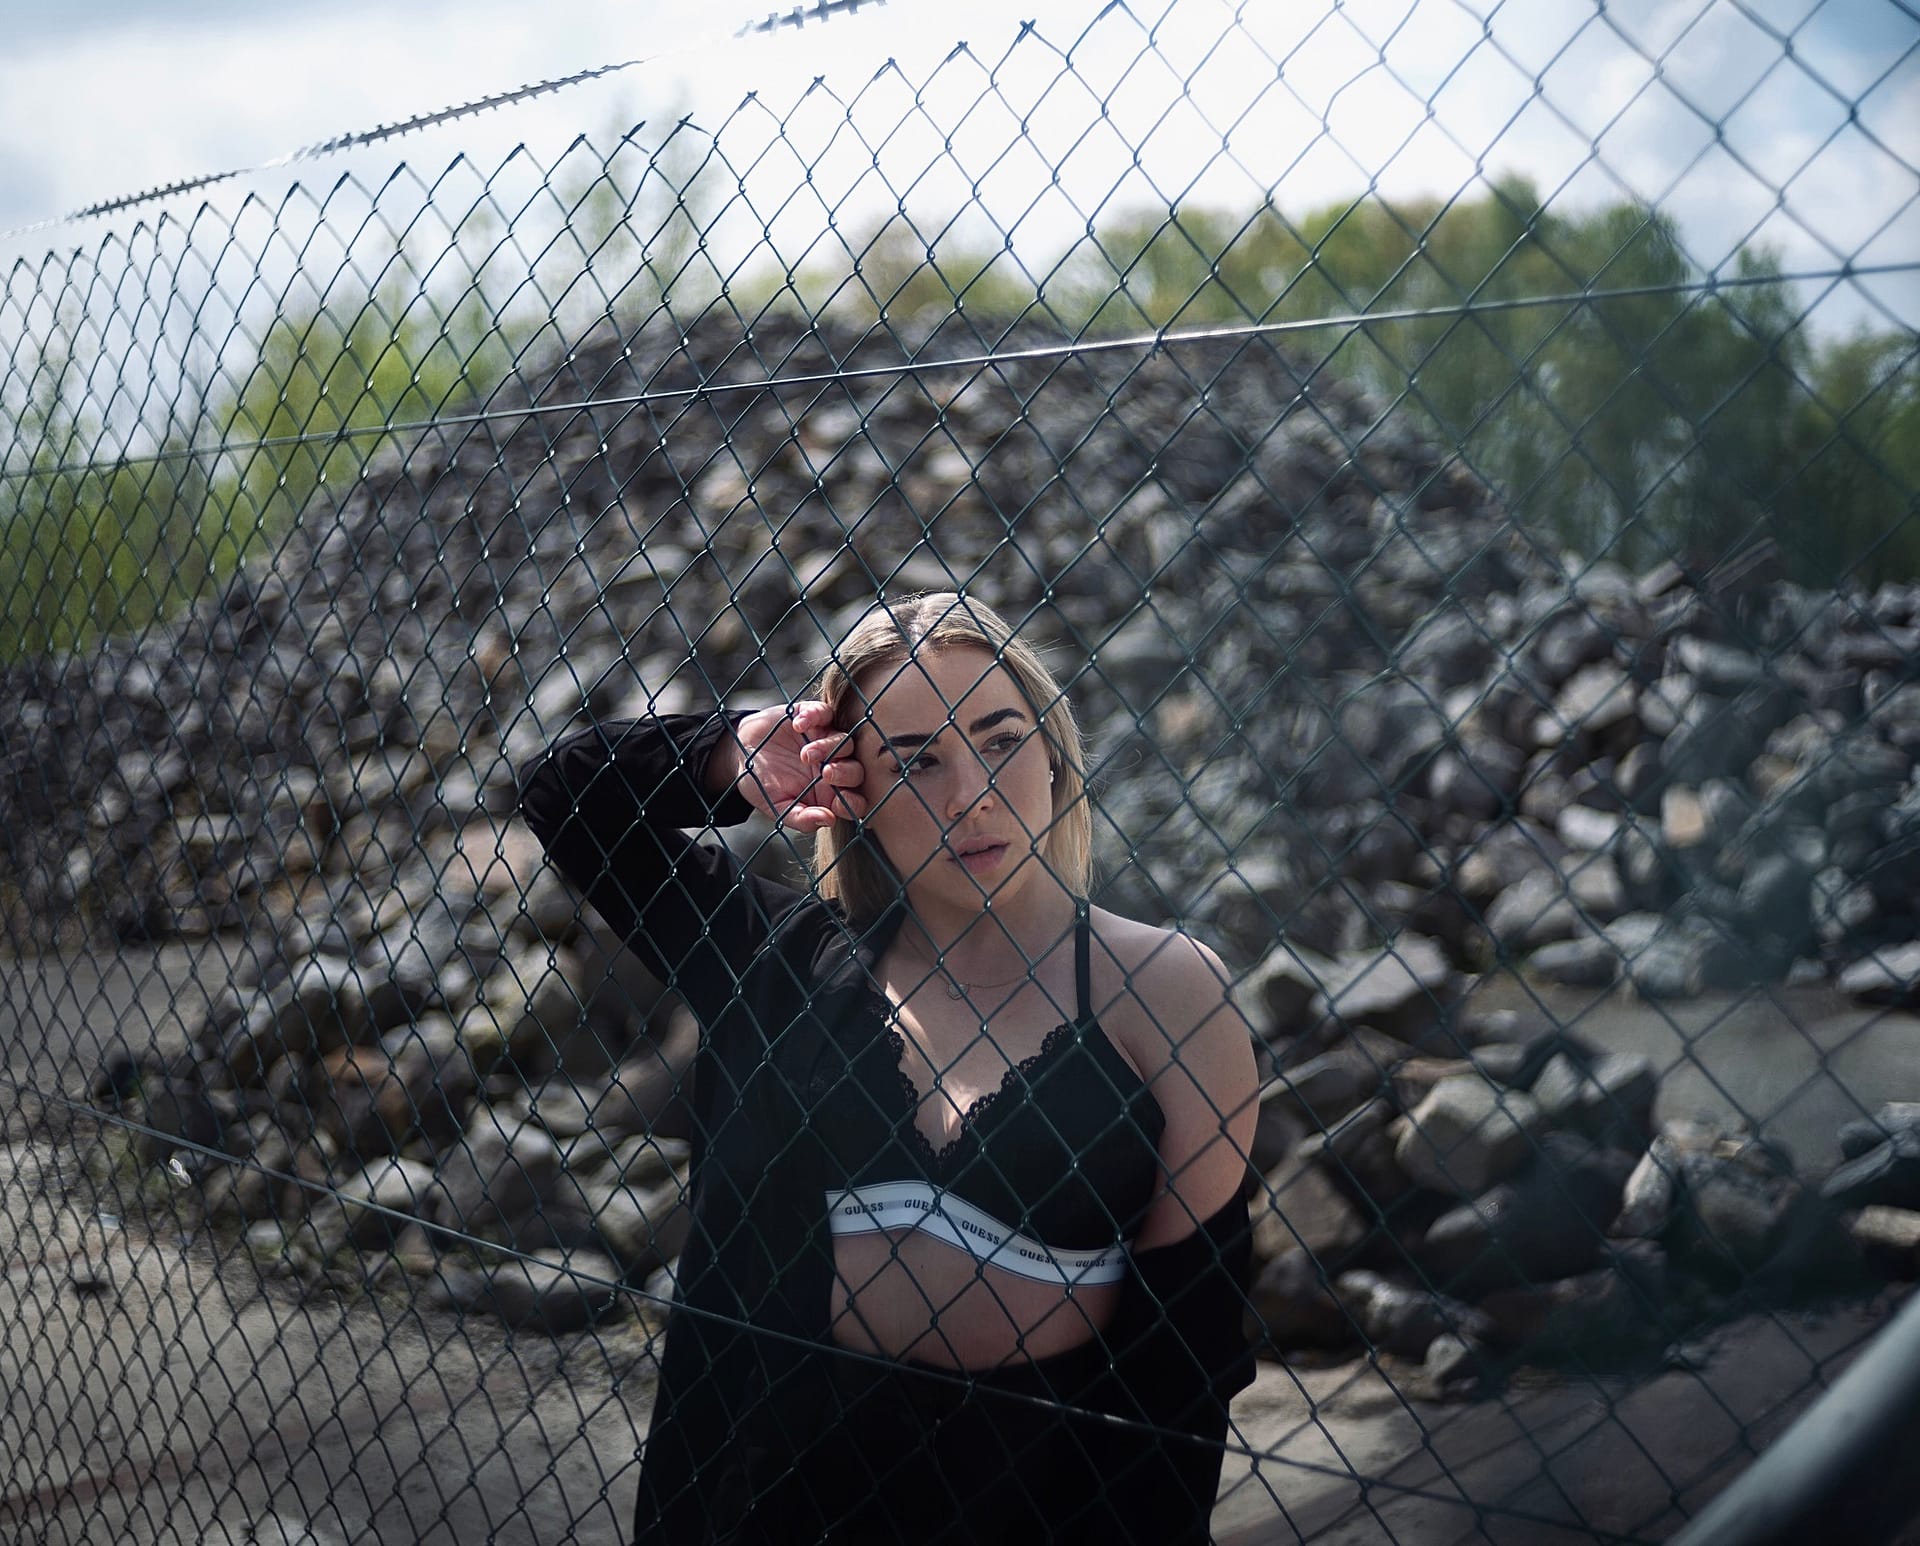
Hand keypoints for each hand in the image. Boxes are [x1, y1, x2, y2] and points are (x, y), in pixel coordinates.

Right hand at [726, 700, 868, 832]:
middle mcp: (832, 766)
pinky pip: (826, 713)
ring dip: (828, 747)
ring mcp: (824, 740)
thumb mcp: (776, 806)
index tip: (838, 802)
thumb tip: (828, 820)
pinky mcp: (813, 717)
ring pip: (845, 741)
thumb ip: (801, 818)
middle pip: (856, 770)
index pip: (855, 800)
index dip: (854, 803)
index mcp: (828, 794)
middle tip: (826, 772)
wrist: (739, 754)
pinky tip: (798, 726)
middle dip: (846, 773)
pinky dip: (816, 717)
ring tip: (805, 754)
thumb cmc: (761, 784)